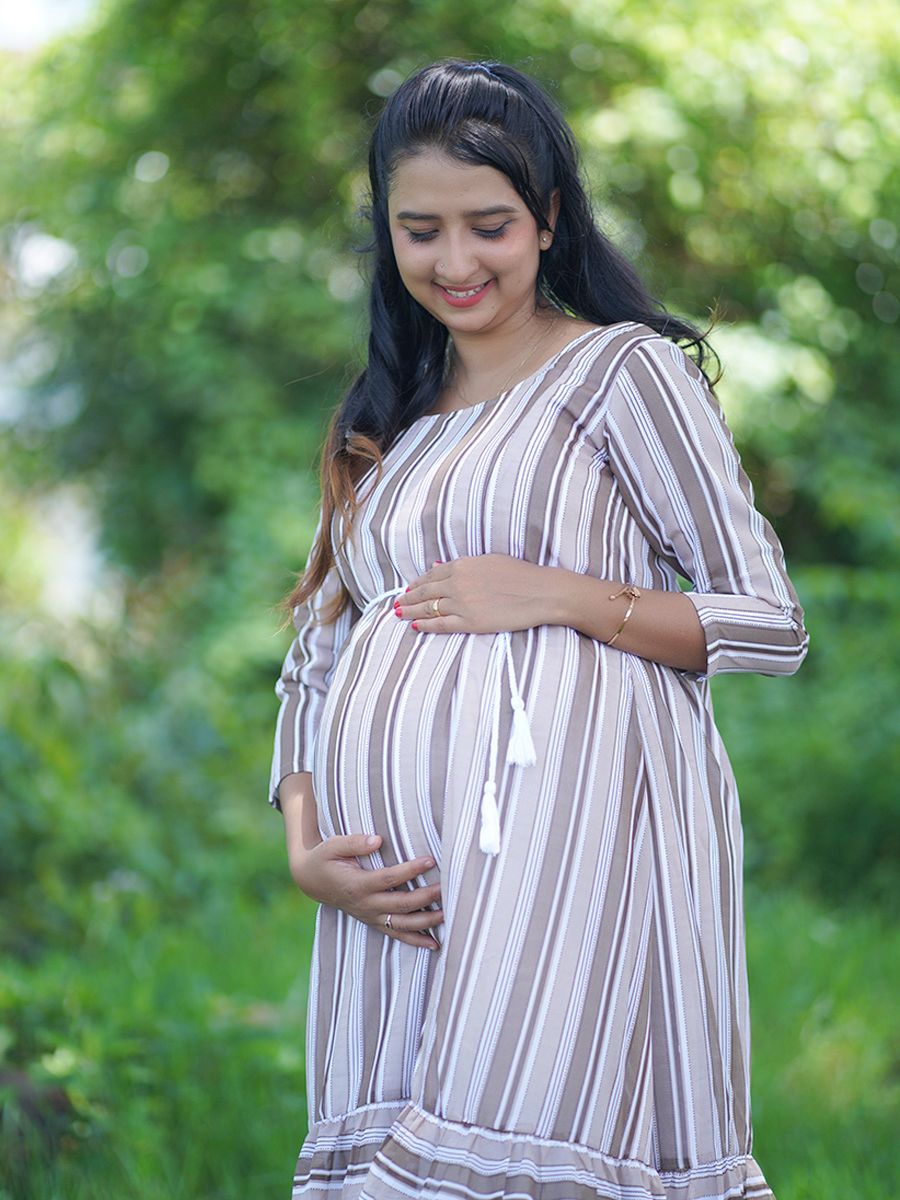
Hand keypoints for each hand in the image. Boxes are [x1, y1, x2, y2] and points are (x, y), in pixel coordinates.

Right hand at [289, 833, 442, 950]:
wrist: (312, 880)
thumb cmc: (325, 858)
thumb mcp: (332, 846)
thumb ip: (354, 842)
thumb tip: (378, 840)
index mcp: (357, 885)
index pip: (389, 878)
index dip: (410, 870)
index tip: (430, 860)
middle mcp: (366, 904)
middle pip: (401, 904)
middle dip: (426, 897)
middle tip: (448, 886)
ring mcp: (370, 916)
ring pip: (402, 924)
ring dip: (426, 921)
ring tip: (448, 914)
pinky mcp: (374, 922)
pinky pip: (397, 934)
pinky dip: (416, 940)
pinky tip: (436, 944)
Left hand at [396, 554, 550, 634]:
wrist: (540, 592)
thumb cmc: (521, 574)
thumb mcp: (489, 560)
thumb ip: (464, 565)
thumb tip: (439, 566)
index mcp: (462, 565)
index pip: (431, 575)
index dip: (417, 583)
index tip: (409, 588)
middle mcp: (457, 583)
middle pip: (424, 592)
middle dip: (408, 598)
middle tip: (397, 603)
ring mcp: (462, 604)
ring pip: (428, 609)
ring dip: (411, 612)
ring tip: (399, 615)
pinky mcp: (470, 622)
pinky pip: (441, 625)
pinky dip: (426, 626)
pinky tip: (416, 626)